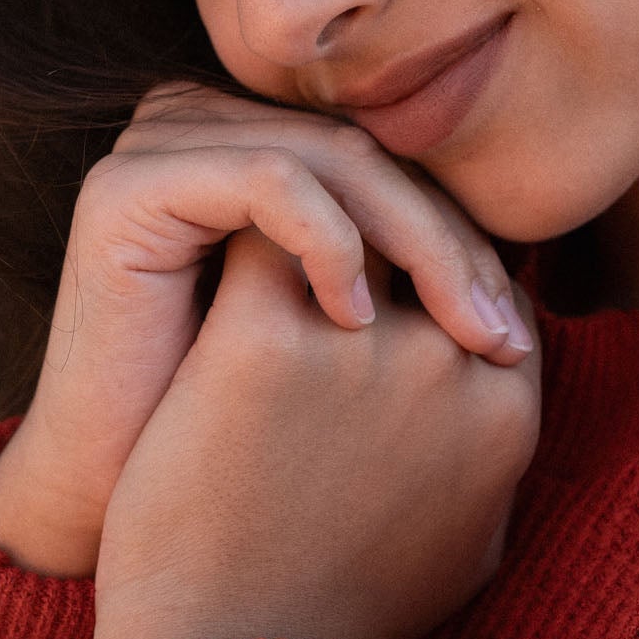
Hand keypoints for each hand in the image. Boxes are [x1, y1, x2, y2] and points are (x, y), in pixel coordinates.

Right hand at [0, 82, 531, 577]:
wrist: (111, 512)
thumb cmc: (230, 451)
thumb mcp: (336, 358)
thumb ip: (402, 300)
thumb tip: (527, 301)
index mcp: (253, 151)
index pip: (385, 171)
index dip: (459, 242)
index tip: (515, 336)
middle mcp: (203, 126)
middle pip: (368, 156)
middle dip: (451, 247)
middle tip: (504, 339)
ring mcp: (157, 146)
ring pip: (333, 158)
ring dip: (415, 244)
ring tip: (458, 336)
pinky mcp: (127, 186)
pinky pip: (267, 177)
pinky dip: (328, 242)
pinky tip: (356, 326)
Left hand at [88, 224, 541, 638]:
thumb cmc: (342, 618)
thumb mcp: (471, 553)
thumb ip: (496, 469)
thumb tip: (504, 419)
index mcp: (506, 412)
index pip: (488, 283)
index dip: (439, 263)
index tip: (386, 267)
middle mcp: (448, 364)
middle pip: (424, 238)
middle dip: (379, 220)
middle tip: (320, 209)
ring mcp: (360, 346)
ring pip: (342, 217)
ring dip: (311, 210)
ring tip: (263, 207)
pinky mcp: (261, 339)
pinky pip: (259, 236)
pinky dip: (241, 227)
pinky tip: (209, 236)